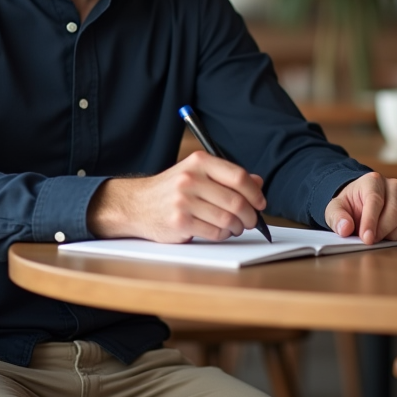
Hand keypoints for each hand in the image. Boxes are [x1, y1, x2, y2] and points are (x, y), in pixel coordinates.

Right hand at [88, 152, 265, 242]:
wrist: (136, 204)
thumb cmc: (171, 190)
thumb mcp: (197, 174)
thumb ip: (227, 177)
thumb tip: (258, 183)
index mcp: (198, 162)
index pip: (238, 177)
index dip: (255, 193)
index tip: (260, 203)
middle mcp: (190, 179)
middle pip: (236, 201)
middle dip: (250, 215)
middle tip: (250, 221)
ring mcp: (183, 201)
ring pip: (227, 219)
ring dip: (237, 227)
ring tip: (234, 227)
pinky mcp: (179, 222)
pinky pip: (214, 232)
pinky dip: (222, 235)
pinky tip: (218, 231)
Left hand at [324, 172, 396, 244]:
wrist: (362, 201)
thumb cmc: (351, 205)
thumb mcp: (336, 209)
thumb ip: (337, 218)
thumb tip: (345, 228)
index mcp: (372, 180)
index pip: (375, 201)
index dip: (371, 222)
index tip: (366, 238)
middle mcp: (393, 184)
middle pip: (395, 212)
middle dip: (382, 231)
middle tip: (370, 240)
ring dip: (393, 234)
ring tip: (378, 235)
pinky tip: (390, 232)